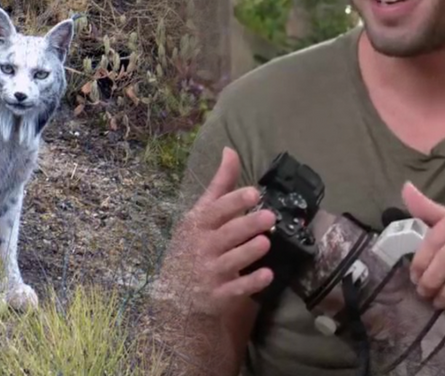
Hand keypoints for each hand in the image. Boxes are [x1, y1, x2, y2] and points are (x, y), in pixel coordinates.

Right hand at [161, 147, 276, 315]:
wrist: (175, 294)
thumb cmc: (194, 244)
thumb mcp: (201, 213)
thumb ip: (220, 185)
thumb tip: (230, 150)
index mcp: (198, 225)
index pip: (215, 210)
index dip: (234, 201)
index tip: (253, 193)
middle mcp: (202, 247)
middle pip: (226, 234)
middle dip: (247, 225)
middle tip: (269, 216)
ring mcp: (209, 273)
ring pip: (231, 261)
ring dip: (248, 252)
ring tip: (265, 242)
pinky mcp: (219, 295)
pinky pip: (236, 289)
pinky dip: (251, 283)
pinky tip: (268, 275)